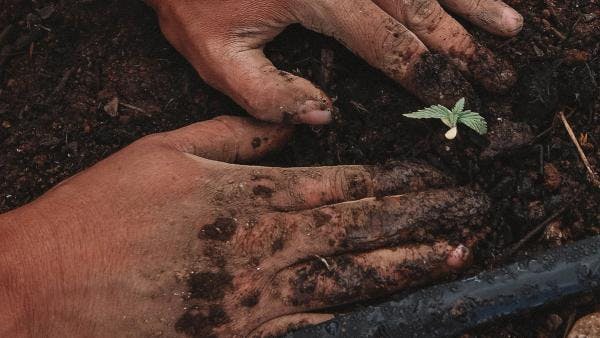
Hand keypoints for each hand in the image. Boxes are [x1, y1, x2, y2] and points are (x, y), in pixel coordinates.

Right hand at [0, 116, 488, 336]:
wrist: (46, 285)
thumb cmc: (101, 210)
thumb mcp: (166, 150)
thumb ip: (237, 135)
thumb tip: (294, 127)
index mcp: (246, 197)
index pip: (342, 184)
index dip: (397, 180)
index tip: (437, 176)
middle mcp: (260, 247)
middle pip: (358, 229)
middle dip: (421, 219)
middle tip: (472, 211)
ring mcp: (253, 298)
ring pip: (348, 280)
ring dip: (406, 267)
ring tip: (456, 256)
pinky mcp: (238, 337)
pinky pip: (310, 329)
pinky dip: (355, 321)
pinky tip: (391, 314)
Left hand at [147, 0, 522, 123]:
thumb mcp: (212, 54)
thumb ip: (265, 94)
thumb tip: (325, 116)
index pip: (384, 40)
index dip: (425, 72)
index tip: (457, 97)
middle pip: (417, 6)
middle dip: (462, 44)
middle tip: (500, 73)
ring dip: (470, 1)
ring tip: (509, 27)